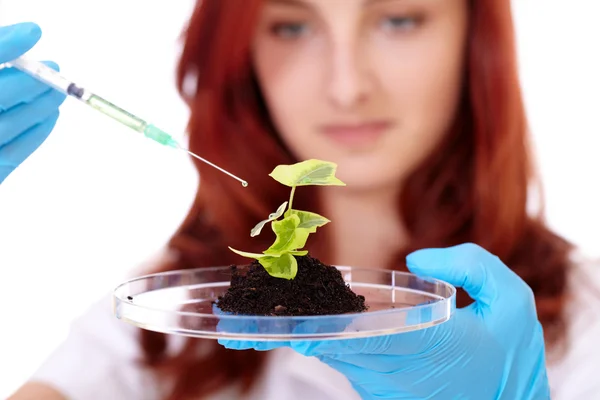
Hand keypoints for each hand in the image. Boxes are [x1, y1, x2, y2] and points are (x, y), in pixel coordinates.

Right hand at [0, 22, 64, 183]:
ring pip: (6, 126)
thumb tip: (17, 40)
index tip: (33, 32)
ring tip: (55, 91)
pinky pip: (11, 155)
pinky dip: (35, 133)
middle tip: (51, 65)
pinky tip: (49, 116)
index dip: (4, 46)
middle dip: (28, 80)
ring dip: (37, 106)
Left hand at [221, 243, 549, 399]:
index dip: (326, 330)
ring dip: (284, 333)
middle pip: (332, 345)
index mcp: (432, 344)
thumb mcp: (512, 303)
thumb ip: (473, 266)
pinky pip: (334, 355)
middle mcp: (397, 366)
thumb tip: (416, 257)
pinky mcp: (373, 380)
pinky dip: (304, 336)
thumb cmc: (507, 354)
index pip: (371, 337)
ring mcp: (381, 378)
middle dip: (282, 328)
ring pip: (326, 353)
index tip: (287, 323)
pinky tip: (274, 320)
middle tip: (233, 316)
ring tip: (239, 317)